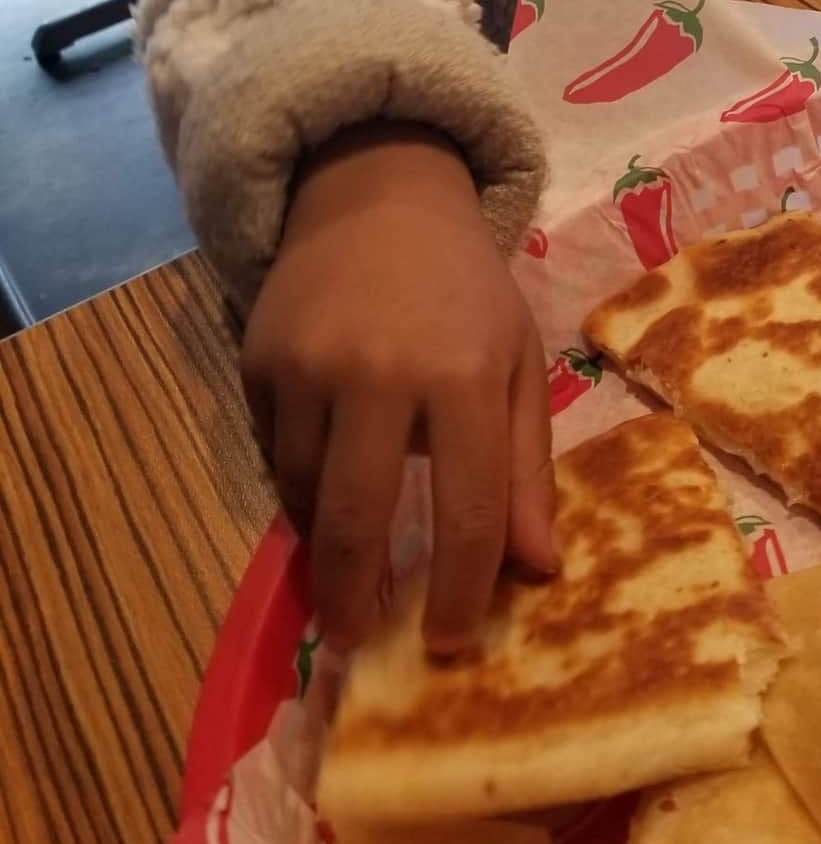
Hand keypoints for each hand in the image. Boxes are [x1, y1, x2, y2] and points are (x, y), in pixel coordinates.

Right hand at [241, 122, 554, 655]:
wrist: (379, 199)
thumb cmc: (466, 291)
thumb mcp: (517, 362)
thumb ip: (527, 468)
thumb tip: (540, 571)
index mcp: (464, 375)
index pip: (466, 512)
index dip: (461, 593)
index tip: (452, 644)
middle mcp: (379, 372)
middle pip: (357, 520)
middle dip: (356, 598)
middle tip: (361, 639)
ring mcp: (308, 366)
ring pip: (302, 495)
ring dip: (323, 544)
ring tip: (346, 569)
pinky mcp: (257, 361)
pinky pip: (272, 454)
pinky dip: (296, 486)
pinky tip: (322, 490)